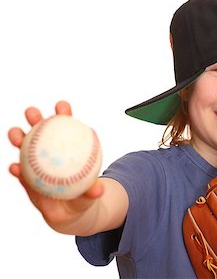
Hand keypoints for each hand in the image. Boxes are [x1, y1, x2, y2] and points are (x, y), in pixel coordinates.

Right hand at [8, 101, 104, 231]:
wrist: (69, 212)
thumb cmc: (82, 197)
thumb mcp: (90, 194)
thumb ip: (93, 191)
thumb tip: (98, 190)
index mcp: (68, 147)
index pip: (66, 126)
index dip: (63, 113)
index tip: (62, 106)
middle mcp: (49, 151)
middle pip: (40, 130)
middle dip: (35, 117)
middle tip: (33, 113)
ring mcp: (35, 163)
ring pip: (24, 146)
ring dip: (18, 137)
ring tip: (17, 135)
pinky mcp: (25, 178)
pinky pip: (19, 172)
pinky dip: (16, 169)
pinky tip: (15, 168)